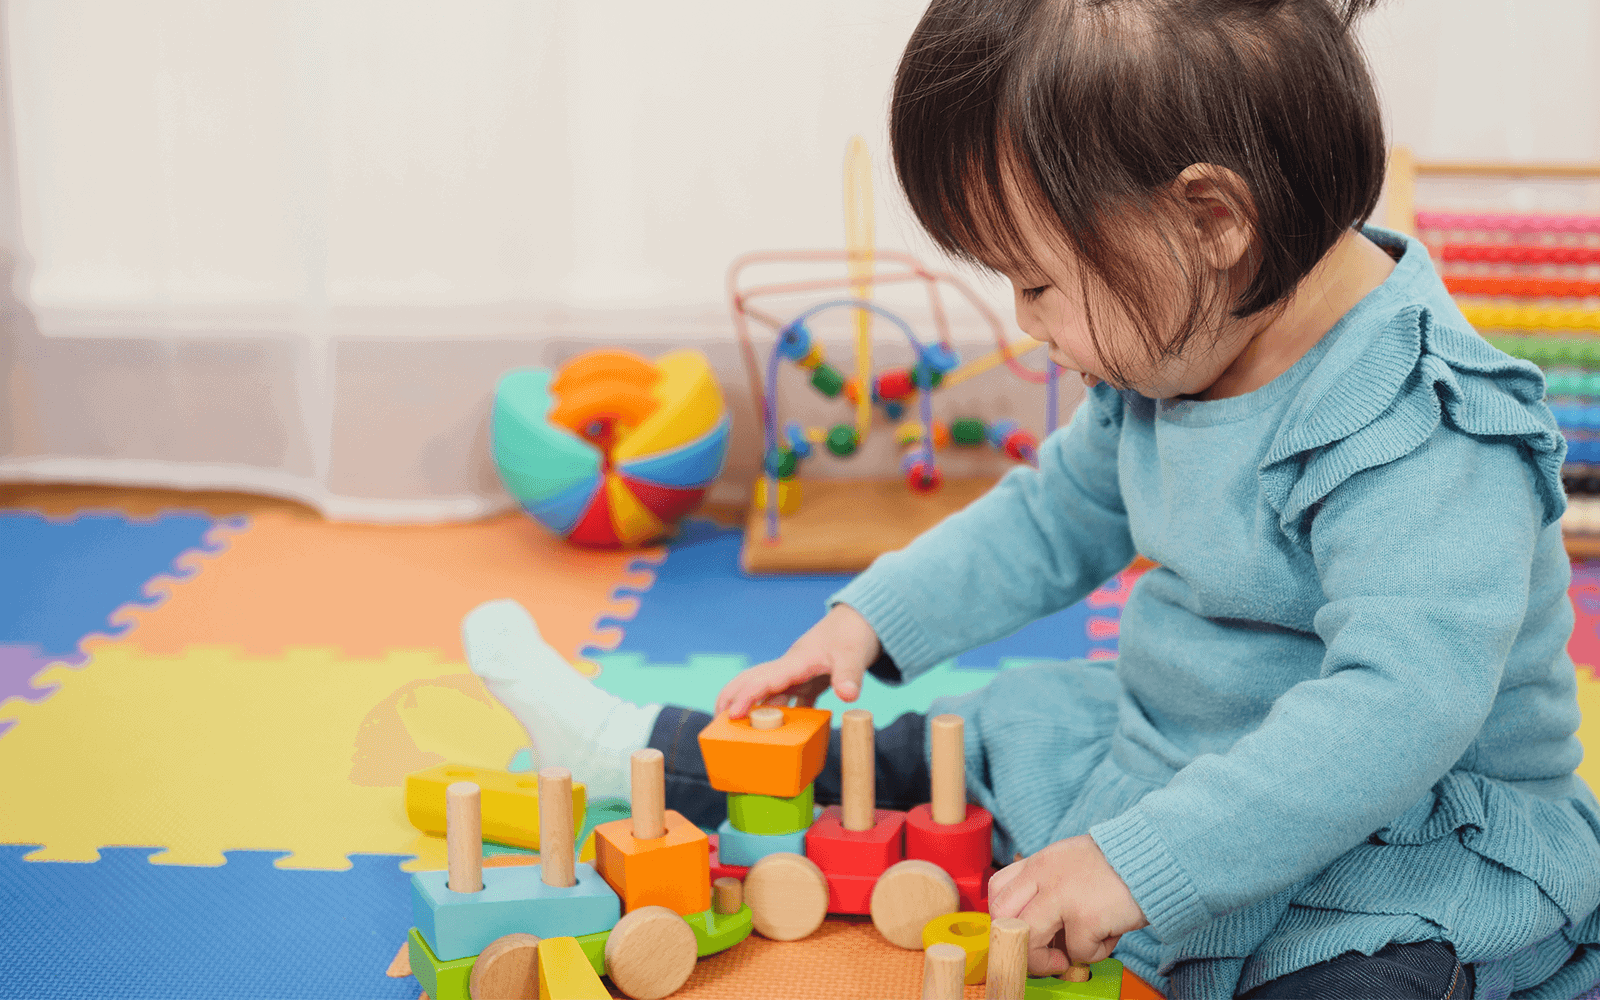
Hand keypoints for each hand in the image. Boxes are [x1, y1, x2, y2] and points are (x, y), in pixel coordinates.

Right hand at [714, 603, 880, 718]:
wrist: (860, 620)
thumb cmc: (853, 634)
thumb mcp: (855, 655)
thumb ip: (849, 675)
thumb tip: (848, 697)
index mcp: (796, 662)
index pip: (764, 680)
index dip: (746, 697)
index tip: (732, 715)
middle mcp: (791, 668)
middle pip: (753, 681)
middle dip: (732, 698)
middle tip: (717, 722)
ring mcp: (798, 674)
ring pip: (769, 693)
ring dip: (754, 710)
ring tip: (740, 732)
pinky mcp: (810, 680)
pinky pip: (791, 699)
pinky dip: (784, 715)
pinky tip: (783, 733)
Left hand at [988, 835, 1147, 976]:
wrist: (1155, 854)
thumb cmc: (1117, 866)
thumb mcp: (1071, 864)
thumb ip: (1050, 888)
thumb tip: (1042, 932)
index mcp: (1040, 863)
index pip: (997, 890)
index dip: (1004, 918)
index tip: (1023, 934)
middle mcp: (1044, 876)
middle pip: (1002, 917)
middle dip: (1016, 944)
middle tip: (1040, 953)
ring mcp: (1062, 895)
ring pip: (1028, 940)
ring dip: (1045, 960)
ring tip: (1069, 956)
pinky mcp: (1086, 916)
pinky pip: (1078, 951)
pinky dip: (1096, 952)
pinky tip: (1110, 933)